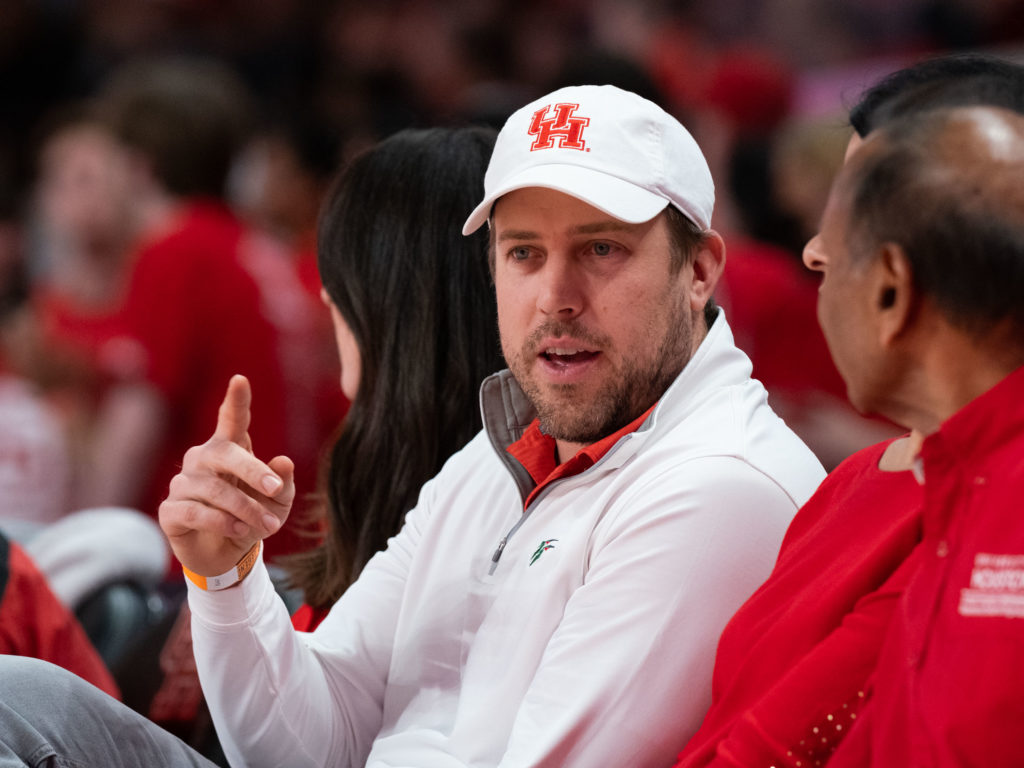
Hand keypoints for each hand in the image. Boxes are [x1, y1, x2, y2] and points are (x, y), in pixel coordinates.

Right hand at [159, 375, 294, 576]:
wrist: (226, 556)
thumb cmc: (253, 519)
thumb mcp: (278, 504)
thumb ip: (283, 483)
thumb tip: (284, 461)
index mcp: (230, 450)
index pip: (232, 420)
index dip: (235, 401)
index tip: (240, 380)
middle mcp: (202, 460)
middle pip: (223, 453)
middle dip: (252, 470)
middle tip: (275, 490)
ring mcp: (183, 483)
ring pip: (214, 489)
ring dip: (245, 509)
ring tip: (268, 527)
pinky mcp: (170, 510)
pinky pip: (194, 511)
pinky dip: (221, 522)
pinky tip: (239, 531)